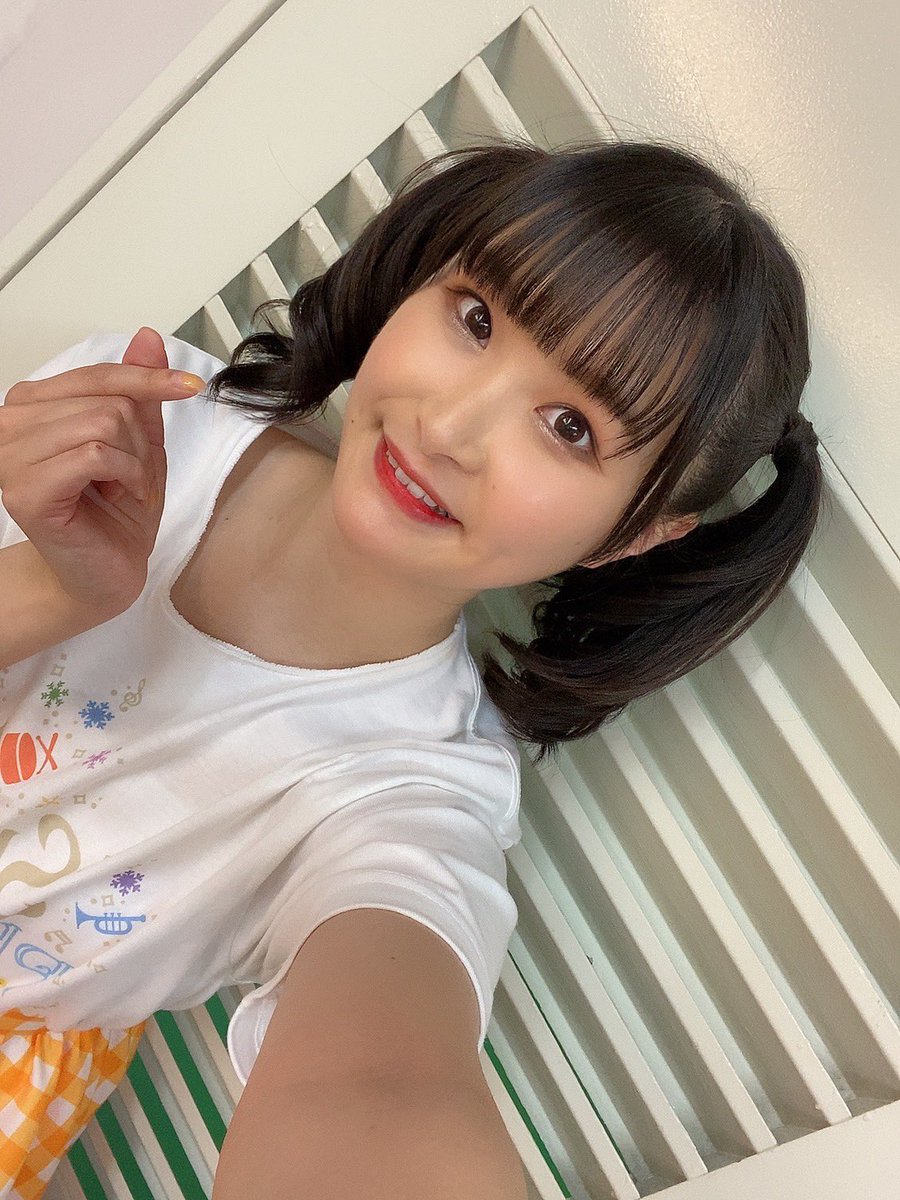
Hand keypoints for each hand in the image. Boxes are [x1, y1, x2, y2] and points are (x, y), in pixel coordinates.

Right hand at [0, 327, 205, 613]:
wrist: (103, 575)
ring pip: (103, 423)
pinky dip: (125, 476)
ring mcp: (10, 457)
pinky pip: (95, 454)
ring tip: (122, 489)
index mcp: (32, 404)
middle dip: (139, 441)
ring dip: (133, 462)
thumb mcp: (139, 443)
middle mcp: (11, 423)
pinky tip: (120, 497)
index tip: (190, 386)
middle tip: (132, 477)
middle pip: (106, 400)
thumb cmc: (114, 514)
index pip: (97, 373)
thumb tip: (147, 337)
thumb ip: (138, 392)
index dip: (147, 378)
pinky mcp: (25, 490)